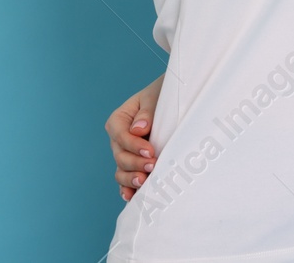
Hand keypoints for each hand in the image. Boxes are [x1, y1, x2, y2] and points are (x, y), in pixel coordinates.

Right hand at [106, 76, 162, 200]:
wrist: (174, 101)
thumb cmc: (163, 96)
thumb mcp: (155, 97)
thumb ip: (146, 112)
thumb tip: (138, 129)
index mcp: (119, 120)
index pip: (120, 135)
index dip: (133, 145)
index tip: (150, 151)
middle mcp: (119, 139)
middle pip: (120, 156)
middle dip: (135, 163)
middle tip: (153, 166)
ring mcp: (126, 153)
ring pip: (121, 170)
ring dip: (130, 178)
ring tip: (143, 182)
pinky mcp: (134, 165)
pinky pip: (126, 179)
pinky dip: (127, 188)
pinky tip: (132, 197)